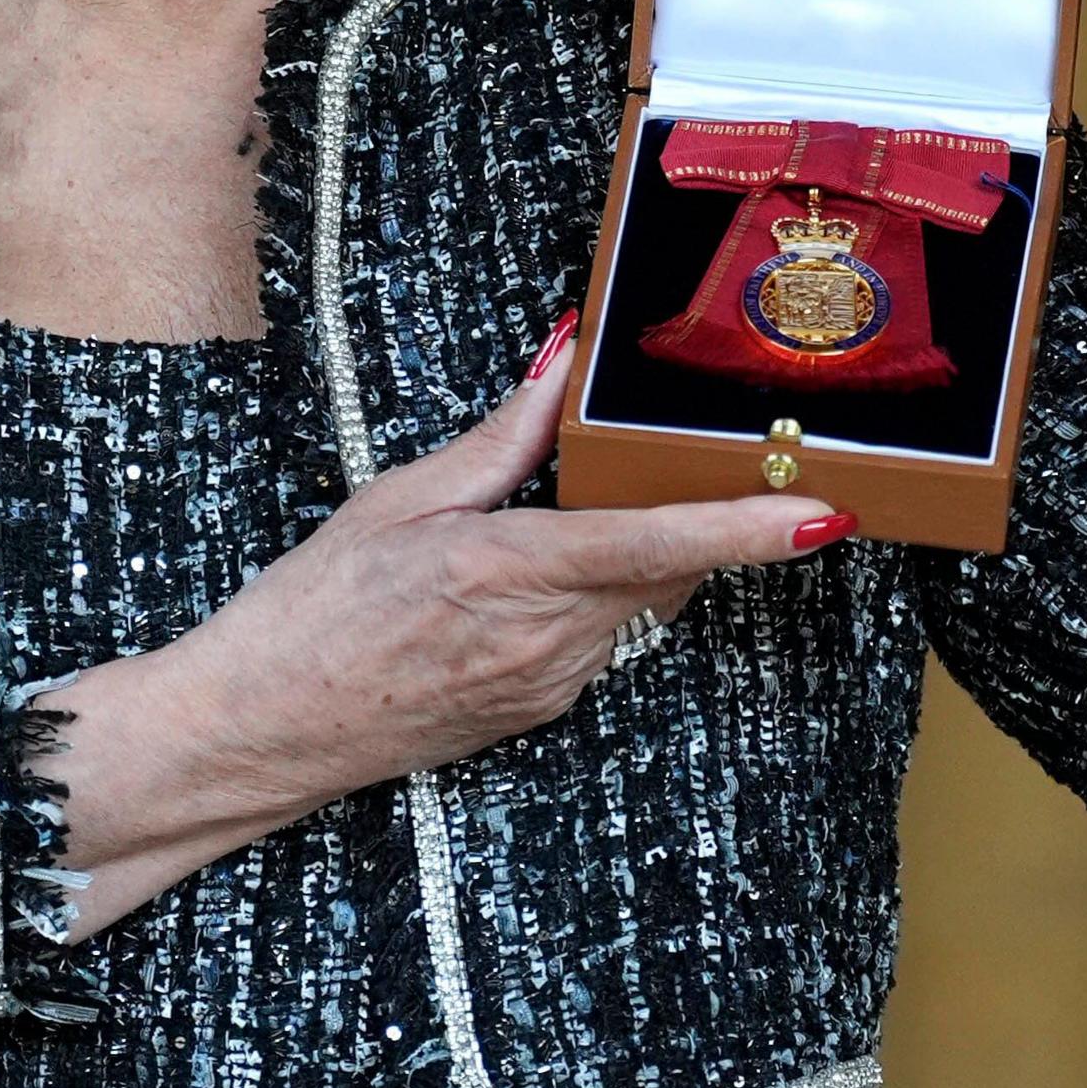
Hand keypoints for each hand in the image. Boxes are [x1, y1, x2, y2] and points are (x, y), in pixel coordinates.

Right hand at [33, 316, 850, 933]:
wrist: (262, 731)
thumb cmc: (311, 608)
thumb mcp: (399, 500)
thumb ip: (500, 436)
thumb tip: (564, 356)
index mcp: (508, 571)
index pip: (657, 543)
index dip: (748, 529)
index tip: (824, 513)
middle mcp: (549, 640)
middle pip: (669, 565)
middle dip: (699, 507)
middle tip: (720, 446)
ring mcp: (551, 684)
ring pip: (641, 599)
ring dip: (642, 545)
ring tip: (587, 499)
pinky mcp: (542, 709)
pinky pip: (603, 634)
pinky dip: (596, 588)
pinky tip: (534, 568)